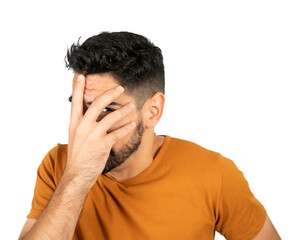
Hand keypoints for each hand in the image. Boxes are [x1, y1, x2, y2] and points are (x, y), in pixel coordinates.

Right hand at [65, 73, 135, 188]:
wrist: (77, 174)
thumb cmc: (78, 153)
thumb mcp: (76, 135)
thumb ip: (83, 121)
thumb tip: (94, 109)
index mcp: (74, 123)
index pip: (75, 101)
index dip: (77, 87)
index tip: (80, 74)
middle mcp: (82, 126)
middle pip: (97, 104)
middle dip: (109, 94)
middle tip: (120, 88)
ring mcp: (92, 135)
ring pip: (110, 117)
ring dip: (122, 110)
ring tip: (131, 105)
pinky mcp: (102, 145)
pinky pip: (117, 133)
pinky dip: (126, 128)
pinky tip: (133, 124)